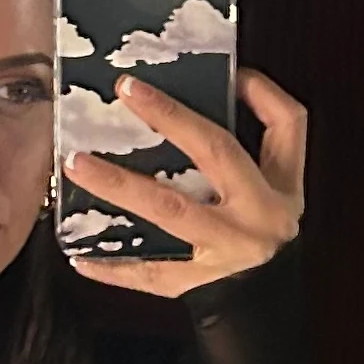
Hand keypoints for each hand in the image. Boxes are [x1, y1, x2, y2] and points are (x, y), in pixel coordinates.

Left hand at [66, 70, 306, 298]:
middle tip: (109, 110)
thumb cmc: (271, 212)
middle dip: (155, 136)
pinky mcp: (192, 284)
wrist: (271, 286)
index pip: (227, 143)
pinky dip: (113, 267)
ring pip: (164, 217)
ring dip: (118, 190)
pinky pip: (147, 275)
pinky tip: (79, 255)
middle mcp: (247, 225)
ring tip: (76, 166)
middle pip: (196, 175)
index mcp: (270, 192)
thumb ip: (272, 118)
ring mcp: (217, 258)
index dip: (183, 114)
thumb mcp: (287, 166)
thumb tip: (236, 76)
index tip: (137, 86)